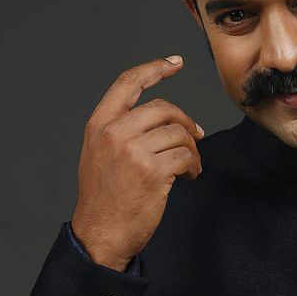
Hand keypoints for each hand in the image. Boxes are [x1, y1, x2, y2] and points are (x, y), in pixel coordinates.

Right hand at [70, 56, 203, 270]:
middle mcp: (114, 133)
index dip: (154, 69)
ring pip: (179, 133)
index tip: (175, 62)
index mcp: (100, 124)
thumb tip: (166, 120)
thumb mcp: (100, 154)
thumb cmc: (105, 198)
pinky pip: (187, 155)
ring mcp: (133, 151)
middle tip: (196, 136)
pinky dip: (194, 165)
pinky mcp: (153, 171)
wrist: (101, 233)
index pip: (128, 83)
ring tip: (189, 166)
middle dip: (186, 122)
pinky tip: (189, 176)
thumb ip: (123, 131)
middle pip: (164, 108)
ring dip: (192, 149)